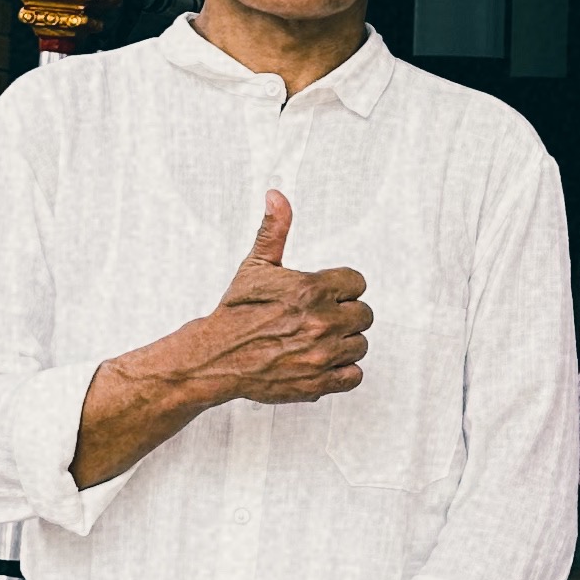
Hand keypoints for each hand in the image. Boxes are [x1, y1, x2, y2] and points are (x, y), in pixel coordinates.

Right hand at [193, 191, 371, 406]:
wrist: (215, 357)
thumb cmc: (236, 311)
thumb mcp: (256, 266)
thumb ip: (274, 231)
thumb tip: (277, 196)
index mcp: (311, 290)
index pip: (357, 283)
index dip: (341, 288)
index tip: (324, 295)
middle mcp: (321, 322)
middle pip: (364, 315)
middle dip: (345, 314)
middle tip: (319, 319)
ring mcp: (321, 355)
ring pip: (360, 345)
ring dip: (344, 343)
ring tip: (317, 341)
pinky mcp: (319, 382)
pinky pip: (354, 375)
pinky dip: (343, 370)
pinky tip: (323, 361)